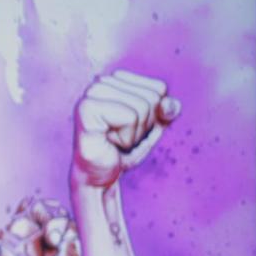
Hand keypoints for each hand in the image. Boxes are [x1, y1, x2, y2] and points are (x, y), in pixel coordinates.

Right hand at [72, 70, 180, 189]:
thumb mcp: (153, 127)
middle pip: (152, 98)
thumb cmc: (121, 149)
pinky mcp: (86, 108)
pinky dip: (125, 138)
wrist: (98, 175)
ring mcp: (91, 94)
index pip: (159, 89)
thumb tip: (169, 104)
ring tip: (114, 141)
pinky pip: (130, 117)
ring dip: (134, 134)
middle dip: (144, 126)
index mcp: (116, 80)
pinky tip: (108, 142)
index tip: (131, 128)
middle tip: (121, 138)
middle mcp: (101, 82)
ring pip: (142, 107)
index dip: (153, 115)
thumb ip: (167, 110)